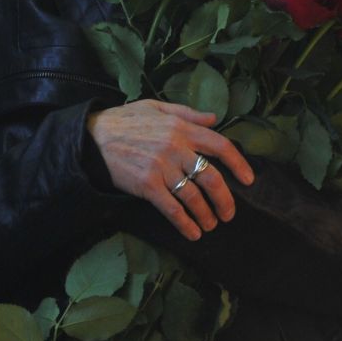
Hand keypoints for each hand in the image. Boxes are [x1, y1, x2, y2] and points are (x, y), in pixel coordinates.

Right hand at [87, 100, 252, 240]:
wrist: (92, 138)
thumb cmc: (125, 120)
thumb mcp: (156, 107)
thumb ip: (187, 112)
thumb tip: (215, 118)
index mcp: (182, 127)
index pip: (220, 145)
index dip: (239, 164)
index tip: (249, 180)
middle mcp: (176, 147)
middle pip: (212, 176)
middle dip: (225, 199)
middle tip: (229, 214)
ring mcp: (161, 167)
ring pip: (194, 196)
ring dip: (206, 215)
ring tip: (210, 225)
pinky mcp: (147, 185)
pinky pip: (172, 208)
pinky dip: (186, 223)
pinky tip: (193, 233)